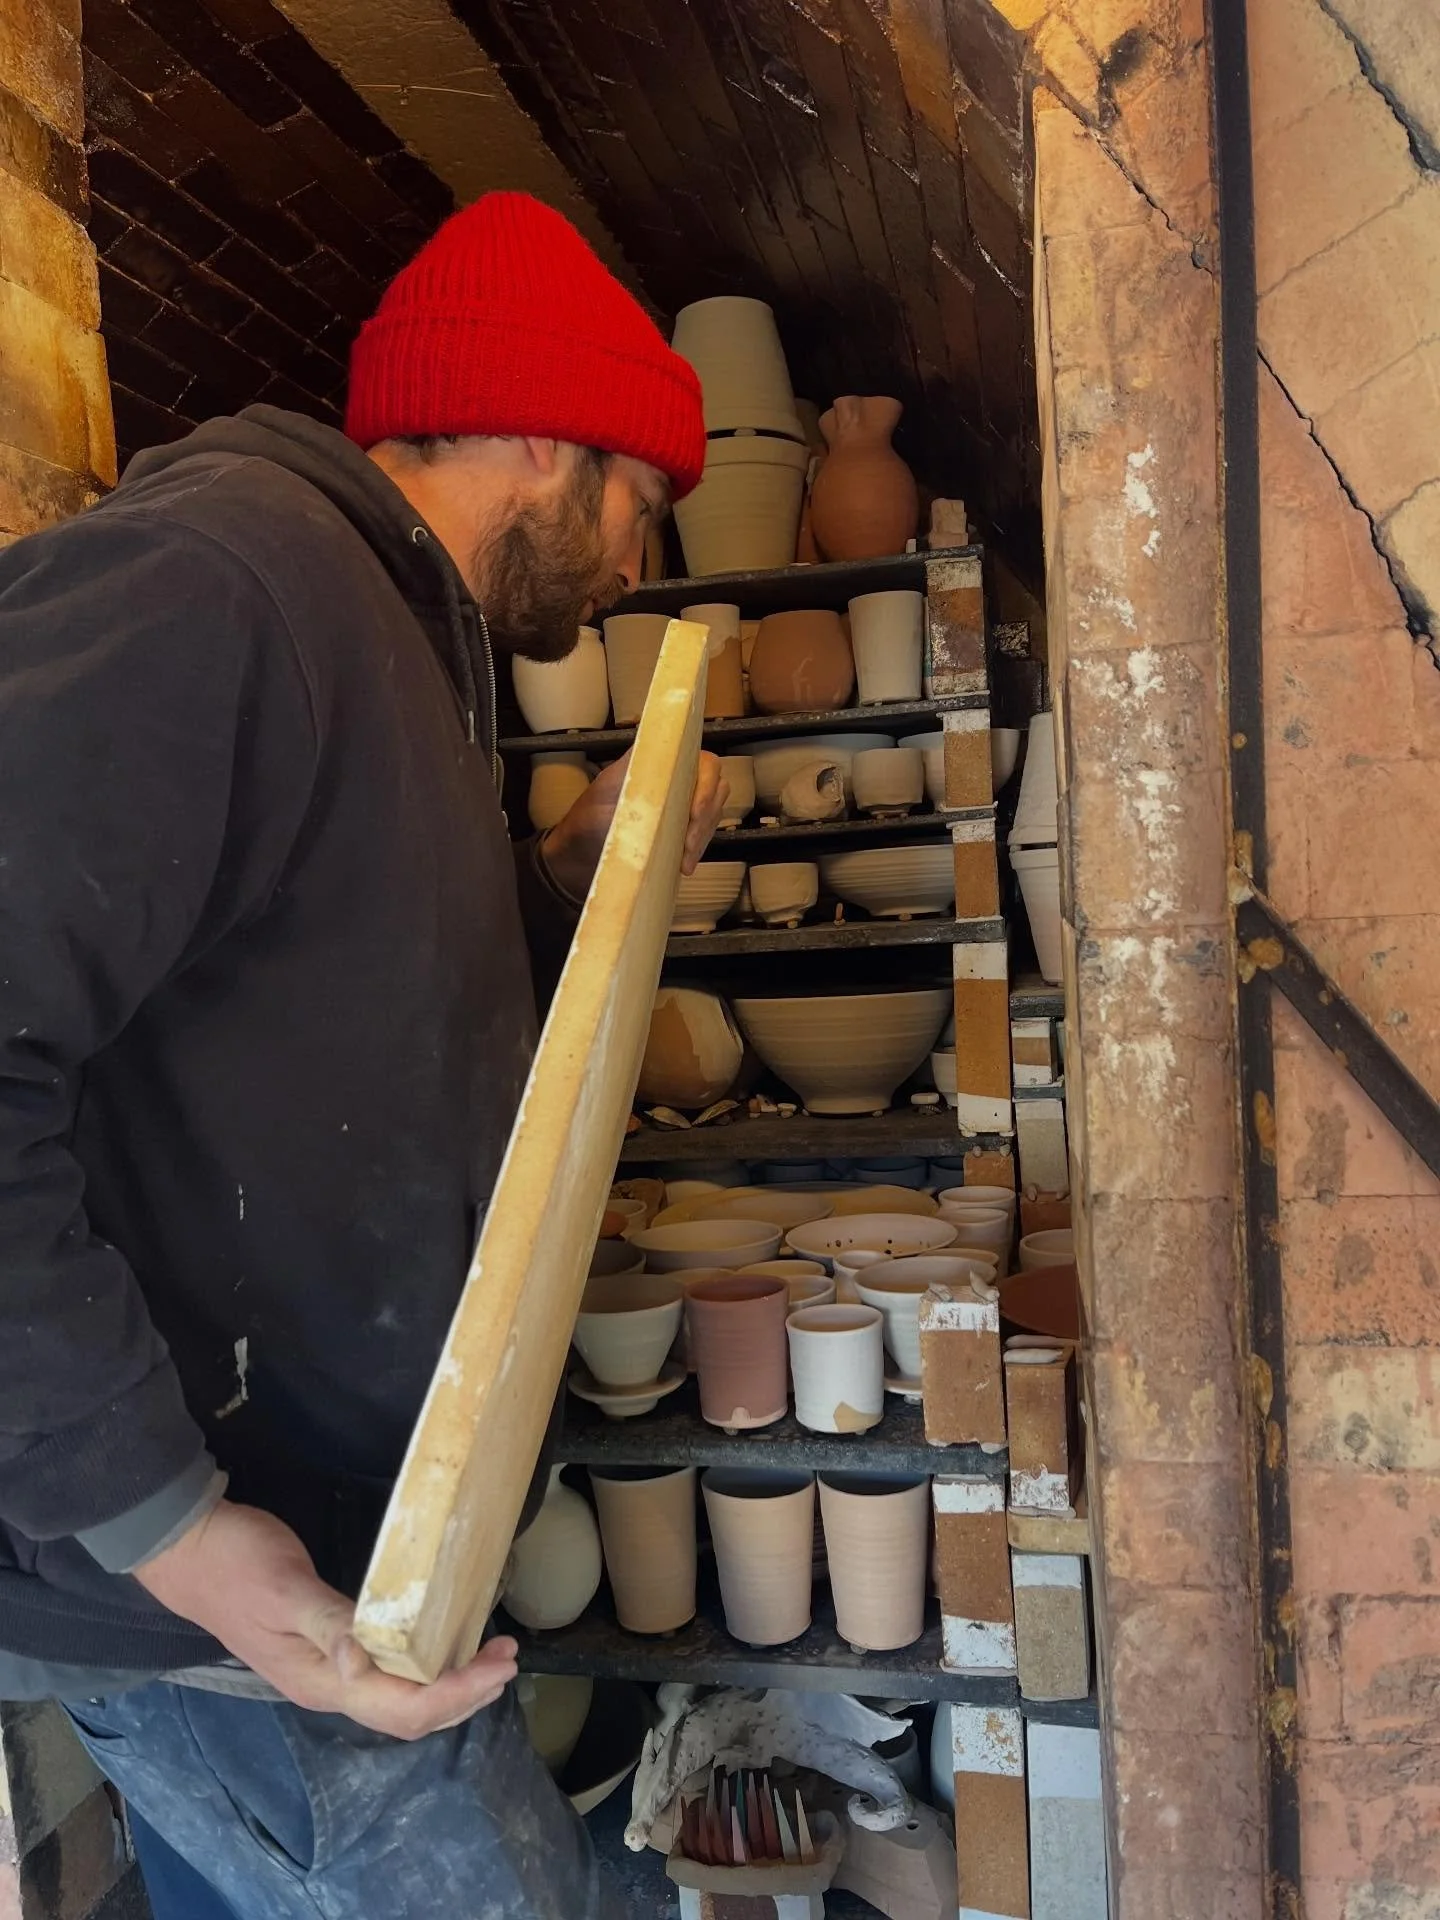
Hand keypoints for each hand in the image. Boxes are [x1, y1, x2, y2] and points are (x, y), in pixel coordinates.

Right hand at [134, 1500, 517, 1738]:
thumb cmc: (237, 1562)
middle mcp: (326, 1688)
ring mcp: (324, 1672)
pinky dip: (423, 1668)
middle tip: (507, 1656)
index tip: (497, 1664)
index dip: (455, 1694)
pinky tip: (442, 1644)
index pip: (402, 1709)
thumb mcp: (287, 1588)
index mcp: (319, 1681)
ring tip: (489, 1655)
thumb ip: (330, 1624)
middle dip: (463, 1694)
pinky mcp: (324, 1650)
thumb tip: (367, 1661)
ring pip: (398, 1700)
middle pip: (407, 1715)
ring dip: (448, 1685)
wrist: (187, 1548)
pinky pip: (386, 1676)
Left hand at [541, 750, 727, 898]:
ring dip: (702, 835)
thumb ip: (633, 787)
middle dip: (705, 817)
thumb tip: (658, 783)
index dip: (706, 784)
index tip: (694, 813)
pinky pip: (702, 832)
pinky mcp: (680, 826)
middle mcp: (672, 776)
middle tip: (688, 844)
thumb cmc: (586, 824)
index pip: (701, 761)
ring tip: (685, 859)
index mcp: (655, 760)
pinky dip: (697, 849)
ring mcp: (680, 801)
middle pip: (714, 786)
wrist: (577, 857)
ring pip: (711, 811)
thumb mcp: (604, 801)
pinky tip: (684, 864)